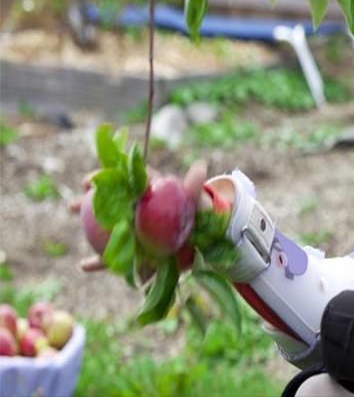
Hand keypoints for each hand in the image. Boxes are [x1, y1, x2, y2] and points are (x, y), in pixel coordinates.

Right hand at [69, 161, 207, 272]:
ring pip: (107, 226)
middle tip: (72, 203)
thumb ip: (193, 186)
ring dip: (87, 224)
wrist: (204, 236)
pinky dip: (98, 261)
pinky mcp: (134, 251)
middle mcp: (137, 209)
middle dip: (89, 199)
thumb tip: (201, 165)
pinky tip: (83, 265)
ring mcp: (134, 229)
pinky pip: (114, 256)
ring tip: (71, 222)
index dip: (107, 178)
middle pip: (110, 201)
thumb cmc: (197, 212)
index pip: (124, 182)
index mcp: (149, 192)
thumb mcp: (196, 199)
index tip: (89, 181)